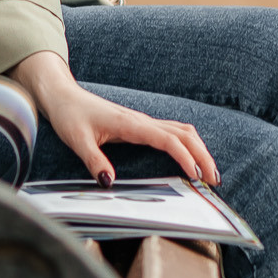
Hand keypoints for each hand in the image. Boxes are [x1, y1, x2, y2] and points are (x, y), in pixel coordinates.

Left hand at [11, 50, 219, 186]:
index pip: (168, 140)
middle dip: (203, 156)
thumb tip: (109, 182)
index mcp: (131, 124)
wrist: (63, 95)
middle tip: (214, 181)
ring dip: (199, 150)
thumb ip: (94, 161)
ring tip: (209, 173)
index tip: (197, 176)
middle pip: (185, 135)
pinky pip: (173, 132)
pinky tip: (191, 159)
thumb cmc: (69, 115)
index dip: (186, 158)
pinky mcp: (140, 125)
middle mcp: (142, 121)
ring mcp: (143, 122)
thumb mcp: (77, 140)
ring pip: (182, 132)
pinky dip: (188, 145)